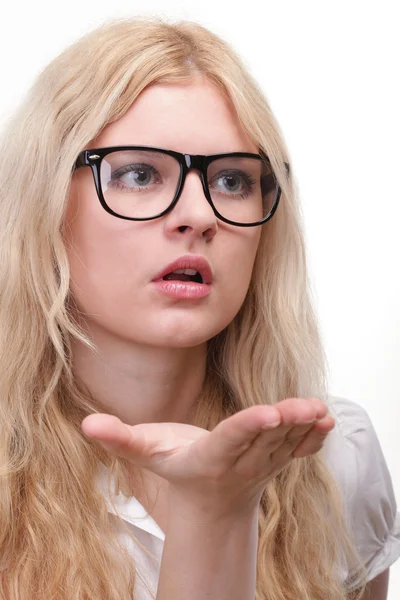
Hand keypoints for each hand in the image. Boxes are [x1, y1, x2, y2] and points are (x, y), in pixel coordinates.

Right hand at [81, 397, 333, 517]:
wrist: (209, 502)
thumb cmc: (175, 470)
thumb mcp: (145, 454)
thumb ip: (119, 438)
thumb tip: (86, 423)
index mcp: (209, 457)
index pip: (230, 439)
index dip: (248, 426)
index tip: (269, 413)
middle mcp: (240, 462)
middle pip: (264, 439)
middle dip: (284, 424)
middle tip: (303, 407)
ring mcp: (262, 464)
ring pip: (285, 443)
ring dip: (303, 428)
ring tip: (319, 409)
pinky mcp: (276, 460)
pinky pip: (298, 451)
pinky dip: (314, 439)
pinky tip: (327, 421)